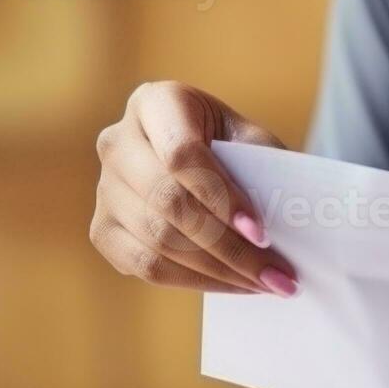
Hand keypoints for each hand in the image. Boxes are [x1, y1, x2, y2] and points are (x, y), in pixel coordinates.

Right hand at [90, 81, 298, 295]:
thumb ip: (265, 169)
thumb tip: (285, 217)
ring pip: (158, 240)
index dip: (222, 197)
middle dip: (231, 247)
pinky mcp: (103, 229)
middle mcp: (118, 142)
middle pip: (169, 202)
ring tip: (267, 284)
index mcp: (156, 102)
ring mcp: (104, 188)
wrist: (204, 162)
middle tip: (279, 275)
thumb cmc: (235, 148)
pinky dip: (195, 282)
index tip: (263, 234)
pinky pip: (145, 266)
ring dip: (220, 271)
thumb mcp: (253, 142)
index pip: (181, 154)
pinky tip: (234, 285)